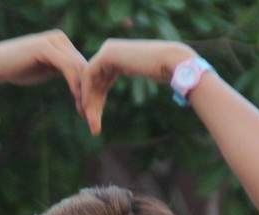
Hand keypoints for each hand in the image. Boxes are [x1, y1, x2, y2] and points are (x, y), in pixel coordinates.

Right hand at [0, 31, 86, 108]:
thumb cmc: (17, 69)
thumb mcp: (44, 69)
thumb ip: (60, 70)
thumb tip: (76, 82)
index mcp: (61, 42)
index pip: (83, 66)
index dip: (89, 90)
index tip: (91, 111)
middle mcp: (60, 38)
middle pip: (84, 67)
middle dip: (91, 93)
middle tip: (94, 116)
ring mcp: (54, 41)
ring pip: (79, 69)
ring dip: (85, 93)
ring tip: (87, 114)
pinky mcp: (47, 48)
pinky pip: (69, 68)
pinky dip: (76, 86)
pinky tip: (78, 102)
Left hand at [80, 39, 194, 134]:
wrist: (172, 62)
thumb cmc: (167, 71)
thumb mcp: (146, 73)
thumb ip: (134, 71)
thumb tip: (133, 74)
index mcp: (119, 54)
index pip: (101, 78)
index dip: (98, 98)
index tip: (97, 117)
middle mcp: (110, 49)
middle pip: (94, 80)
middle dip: (92, 102)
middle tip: (91, 122)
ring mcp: (107, 50)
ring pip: (89, 78)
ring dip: (87, 100)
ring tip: (89, 119)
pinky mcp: (106, 54)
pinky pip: (89, 75)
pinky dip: (86, 92)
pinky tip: (88, 108)